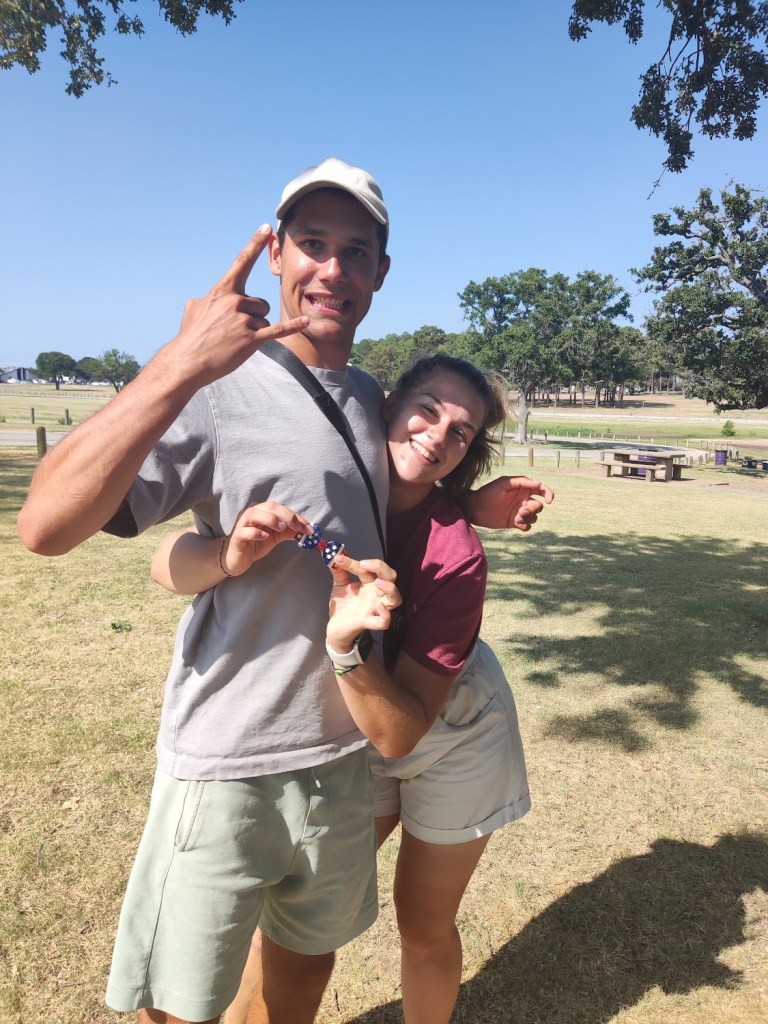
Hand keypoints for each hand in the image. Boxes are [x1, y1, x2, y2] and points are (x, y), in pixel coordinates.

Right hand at [171, 226, 308, 386]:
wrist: (188, 361)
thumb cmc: (190, 336)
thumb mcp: (194, 308)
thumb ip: (209, 298)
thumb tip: (210, 299)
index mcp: (222, 291)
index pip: (242, 262)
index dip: (255, 244)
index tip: (266, 228)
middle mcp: (235, 302)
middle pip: (261, 303)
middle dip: (253, 316)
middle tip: (234, 330)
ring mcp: (243, 321)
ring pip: (264, 319)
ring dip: (255, 330)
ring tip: (236, 340)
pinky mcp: (251, 340)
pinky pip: (276, 330)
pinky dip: (291, 327)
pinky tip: (304, 322)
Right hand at [220, 502, 311, 576]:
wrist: (238, 559)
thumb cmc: (256, 543)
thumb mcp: (276, 536)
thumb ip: (289, 531)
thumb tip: (306, 530)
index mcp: (262, 510)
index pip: (281, 508)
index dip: (296, 516)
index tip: (309, 528)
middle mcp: (252, 513)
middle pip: (270, 507)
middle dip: (287, 516)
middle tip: (298, 528)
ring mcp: (242, 524)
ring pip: (254, 514)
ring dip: (271, 519)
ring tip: (281, 529)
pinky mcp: (236, 536)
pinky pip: (245, 531)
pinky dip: (256, 532)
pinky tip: (265, 537)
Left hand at [326, 554, 400, 650]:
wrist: (336, 627)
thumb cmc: (343, 605)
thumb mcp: (339, 585)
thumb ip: (338, 571)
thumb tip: (333, 556)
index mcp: (370, 583)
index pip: (369, 568)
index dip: (354, 563)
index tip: (339, 559)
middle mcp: (376, 594)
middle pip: (391, 578)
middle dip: (382, 568)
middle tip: (365, 564)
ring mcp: (375, 608)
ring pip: (395, 599)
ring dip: (390, 589)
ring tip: (379, 583)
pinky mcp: (369, 622)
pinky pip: (384, 622)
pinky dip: (385, 615)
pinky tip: (378, 607)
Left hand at [464, 476, 554, 530]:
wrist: (475, 508)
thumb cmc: (488, 492)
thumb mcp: (504, 483)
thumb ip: (522, 482)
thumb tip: (539, 483)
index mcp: (522, 489)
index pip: (541, 490)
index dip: (549, 494)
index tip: (549, 500)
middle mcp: (523, 500)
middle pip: (539, 506)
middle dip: (534, 509)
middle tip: (522, 510)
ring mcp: (519, 512)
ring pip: (534, 517)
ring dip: (529, 518)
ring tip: (517, 516)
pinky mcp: (514, 523)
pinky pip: (527, 526)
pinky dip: (525, 525)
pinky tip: (516, 523)